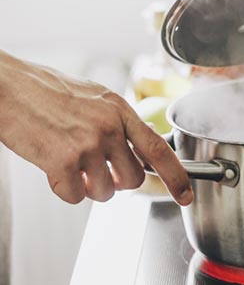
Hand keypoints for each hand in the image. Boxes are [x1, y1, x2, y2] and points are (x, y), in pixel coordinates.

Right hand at [0, 52, 192, 205]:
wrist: (8, 88)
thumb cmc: (47, 91)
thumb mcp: (96, 98)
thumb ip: (120, 122)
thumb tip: (138, 148)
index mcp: (120, 110)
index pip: (159, 149)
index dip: (177, 176)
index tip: (186, 195)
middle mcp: (109, 128)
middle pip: (134, 179)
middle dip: (119, 182)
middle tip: (99, 170)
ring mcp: (86, 145)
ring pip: (105, 192)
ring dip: (90, 187)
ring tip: (72, 163)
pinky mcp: (62, 162)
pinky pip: (75, 197)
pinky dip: (66, 190)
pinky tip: (54, 169)